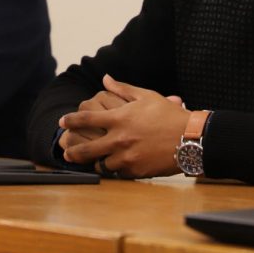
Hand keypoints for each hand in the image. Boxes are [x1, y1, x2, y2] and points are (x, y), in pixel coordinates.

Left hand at [58, 75, 188, 178]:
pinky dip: (115, 170)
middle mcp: (120, 139)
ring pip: (101, 164)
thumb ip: (122, 89)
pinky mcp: (136, 172)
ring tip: (92, 161)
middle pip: (87, 148)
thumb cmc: (169, 115)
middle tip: (67, 152)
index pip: (86, 119)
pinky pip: (119, 173)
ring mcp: (127, 158)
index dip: (71, 120)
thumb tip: (105, 78)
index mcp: (120, 119)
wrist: (191, 138)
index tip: (63, 122)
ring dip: (96, 162)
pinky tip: (114, 167)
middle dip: (73, 151)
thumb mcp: (146, 96)